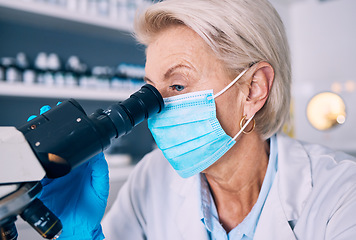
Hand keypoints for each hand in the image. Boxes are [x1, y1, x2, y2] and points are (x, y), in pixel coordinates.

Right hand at [29, 104, 108, 239]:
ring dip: (37, 142)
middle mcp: (66, 167)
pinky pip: (34, 171)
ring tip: (33, 130)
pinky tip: (28, 153)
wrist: (79, 228)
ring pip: (43, 154)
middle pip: (56, 145)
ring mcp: (53, 175)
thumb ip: (100, 168)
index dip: (69, 129)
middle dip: (48, 130)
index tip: (66, 117)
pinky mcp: (42, 185)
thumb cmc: (92, 207)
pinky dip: (30, 162)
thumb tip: (98, 151)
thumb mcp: (100, 185)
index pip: (75, 142)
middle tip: (41, 116)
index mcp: (82, 164)